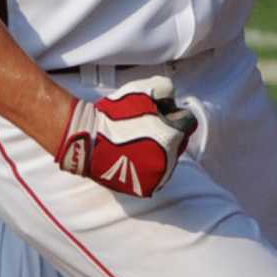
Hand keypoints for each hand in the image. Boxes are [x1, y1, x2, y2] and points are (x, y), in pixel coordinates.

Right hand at [57, 80, 196, 197]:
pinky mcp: (145, 188)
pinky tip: (134, 154)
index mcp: (172, 136)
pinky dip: (149, 165)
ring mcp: (157, 177)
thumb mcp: (142, 90)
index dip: (174, 113)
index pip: (189, 122)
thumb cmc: (114, 114)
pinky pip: (156, 174)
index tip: (159, 112)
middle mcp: (169, 160)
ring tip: (138, 141)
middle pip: (180, 142)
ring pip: (168, 159)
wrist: (88, 139)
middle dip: (169, 133)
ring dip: (159, 150)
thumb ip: (166, 89)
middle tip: (147, 126)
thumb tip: (172, 98)